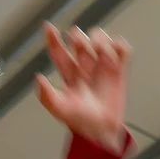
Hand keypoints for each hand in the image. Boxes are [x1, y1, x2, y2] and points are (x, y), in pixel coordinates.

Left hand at [35, 24, 130, 151]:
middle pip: (80, 40)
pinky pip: (121, 50)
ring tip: (101, 51)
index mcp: (68, 74)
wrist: (102, 131)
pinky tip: (116, 55)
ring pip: (100, 40)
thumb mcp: (60, 110)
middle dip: (79, 38)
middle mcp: (84, 67)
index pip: (59, 52)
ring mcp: (102, 67)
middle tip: (82, 46)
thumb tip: (38, 78)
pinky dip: (119, 47)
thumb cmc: (80, 122)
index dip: (53, 39)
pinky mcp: (119, 71)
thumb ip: (46, 96)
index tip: (48, 27)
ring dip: (100, 40)